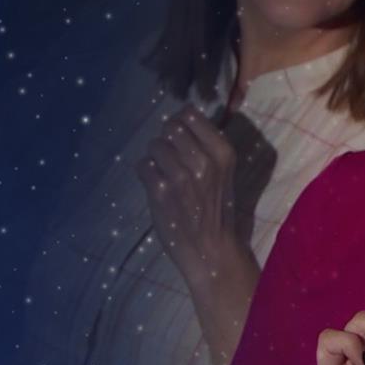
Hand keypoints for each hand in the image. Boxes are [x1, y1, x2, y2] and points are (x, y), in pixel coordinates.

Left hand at [135, 105, 249, 282]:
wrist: (212, 250)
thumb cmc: (217, 210)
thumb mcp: (222, 173)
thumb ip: (205, 147)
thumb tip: (180, 119)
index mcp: (222, 153)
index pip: (190, 114)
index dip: (180, 122)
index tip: (180, 136)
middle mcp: (203, 161)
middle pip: (170, 126)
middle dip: (166, 139)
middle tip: (170, 157)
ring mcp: (180, 176)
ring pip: (154, 145)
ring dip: (155, 157)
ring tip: (163, 174)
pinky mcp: (160, 192)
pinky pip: (142, 165)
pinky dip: (145, 173)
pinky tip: (155, 186)